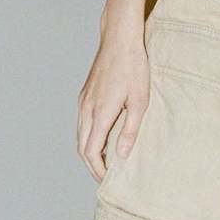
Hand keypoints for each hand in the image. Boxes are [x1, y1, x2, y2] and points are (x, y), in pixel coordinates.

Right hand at [77, 33, 149, 182]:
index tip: (107, 180)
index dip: (97, 169)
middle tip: (105, 177)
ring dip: (89, 152)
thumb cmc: (134, 68)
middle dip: (91, 165)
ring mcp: (83, 101)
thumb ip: (130, 130)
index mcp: (100, 113)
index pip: (90, 151)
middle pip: (81, 147)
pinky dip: (88, 137)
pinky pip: (82, 123)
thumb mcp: (140, 101)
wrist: (119, 39)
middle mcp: (86, 109)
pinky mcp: (85, 94)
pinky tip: (102, 139)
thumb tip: (122, 155)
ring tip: (104, 162)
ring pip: (80, 135)